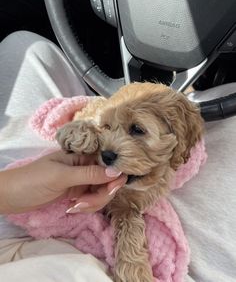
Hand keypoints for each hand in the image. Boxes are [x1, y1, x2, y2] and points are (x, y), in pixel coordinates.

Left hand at [0, 150, 126, 213]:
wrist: (11, 196)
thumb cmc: (33, 180)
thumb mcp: (62, 176)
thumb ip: (90, 174)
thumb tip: (118, 172)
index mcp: (81, 156)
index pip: (107, 164)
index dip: (114, 177)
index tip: (111, 189)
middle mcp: (84, 167)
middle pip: (107, 181)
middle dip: (99, 195)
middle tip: (83, 203)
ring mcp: (81, 181)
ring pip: (101, 193)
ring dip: (92, 203)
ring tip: (74, 207)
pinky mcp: (77, 193)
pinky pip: (91, 200)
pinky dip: (86, 207)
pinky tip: (72, 208)